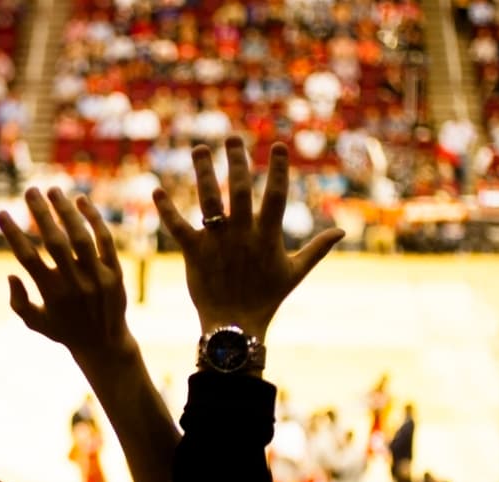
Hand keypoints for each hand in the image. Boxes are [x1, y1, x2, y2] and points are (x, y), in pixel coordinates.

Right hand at [0, 188, 134, 369]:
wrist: (105, 344)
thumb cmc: (64, 331)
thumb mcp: (36, 323)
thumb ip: (18, 302)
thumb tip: (10, 274)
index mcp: (51, 294)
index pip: (27, 258)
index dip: (13, 234)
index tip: (2, 213)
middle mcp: (74, 284)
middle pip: (54, 242)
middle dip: (40, 214)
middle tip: (30, 190)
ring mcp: (97, 277)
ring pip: (81, 237)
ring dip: (66, 211)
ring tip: (53, 190)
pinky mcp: (115, 272)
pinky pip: (105, 240)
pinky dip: (95, 219)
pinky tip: (82, 201)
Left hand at [153, 138, 343, 337]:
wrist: (235, 326)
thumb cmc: (266, 298)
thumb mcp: (295, 273)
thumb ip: (317, 248)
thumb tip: (342, 231)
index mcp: (267, 236)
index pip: (276, 195)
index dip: (278, 170)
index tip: (278, 145)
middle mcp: (241, 234)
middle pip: (238, 189)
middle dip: (237, 161)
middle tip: (232, 137)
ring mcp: (217, 242)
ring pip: (208, 201)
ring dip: (203, 172)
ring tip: (199, 148)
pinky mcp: (194, 252)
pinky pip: (178, 226)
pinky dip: (166, 209)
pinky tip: (156, 189)